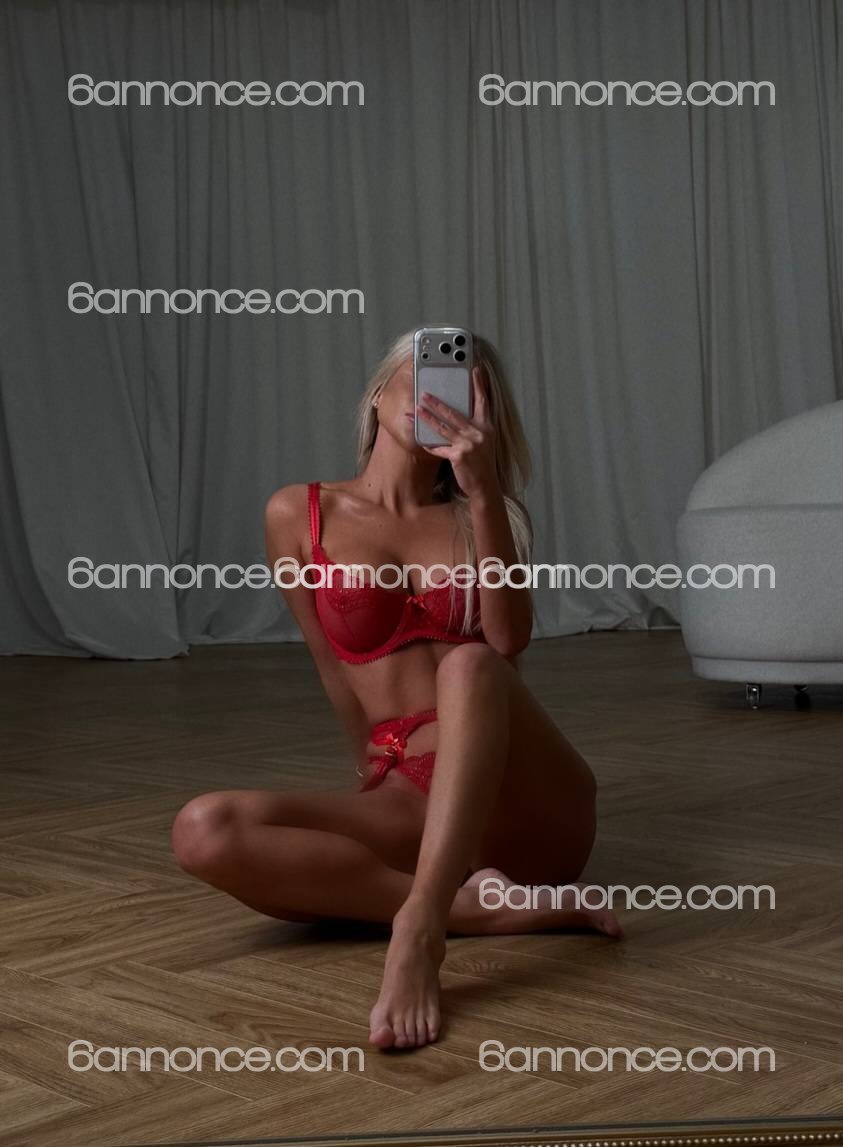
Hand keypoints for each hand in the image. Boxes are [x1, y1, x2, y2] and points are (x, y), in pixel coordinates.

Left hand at [417, 366, 497, 497]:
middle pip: (454, 413)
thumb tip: (460, 418)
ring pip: (443, 427)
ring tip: (416, 410)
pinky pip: (439, 448)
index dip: (479, 385)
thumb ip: (475, 429)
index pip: (483, 401)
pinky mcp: (458, 455)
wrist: (486, 486)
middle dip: (437, 403)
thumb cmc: (483, 465)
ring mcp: (468, 444)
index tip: (476, 369)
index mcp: (487, 427)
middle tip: (424, 393)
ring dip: (427, 418)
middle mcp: (479, 433)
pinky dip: (429, 444)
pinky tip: (419, 439)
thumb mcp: (485, 443)